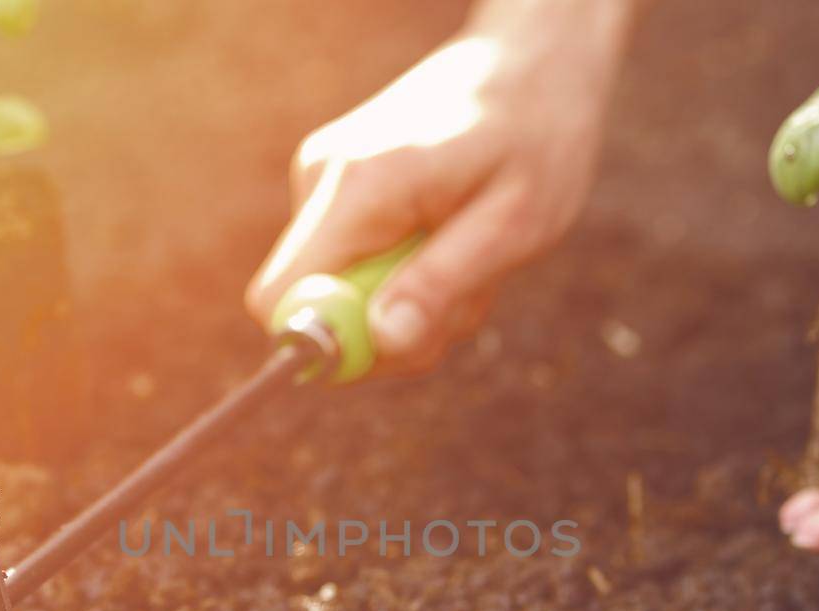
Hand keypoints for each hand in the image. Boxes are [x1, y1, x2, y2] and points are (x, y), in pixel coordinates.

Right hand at [245, 0, 637, 374]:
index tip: (404, 341)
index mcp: (362, 186)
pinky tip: (448, 237)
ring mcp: (323, 178)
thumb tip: (382, 341)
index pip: (281, 300)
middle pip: (309, 307)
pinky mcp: (334, 186)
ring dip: (407, 300)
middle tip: (461, 299)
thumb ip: (444, 283)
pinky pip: (351, 266)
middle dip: (385, 329)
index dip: (331, 345)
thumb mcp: (516, 222)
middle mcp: (323, 177)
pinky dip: (403, 274)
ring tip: (467, 253)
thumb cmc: (537, 135)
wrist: (531, 58)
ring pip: (337, 292)